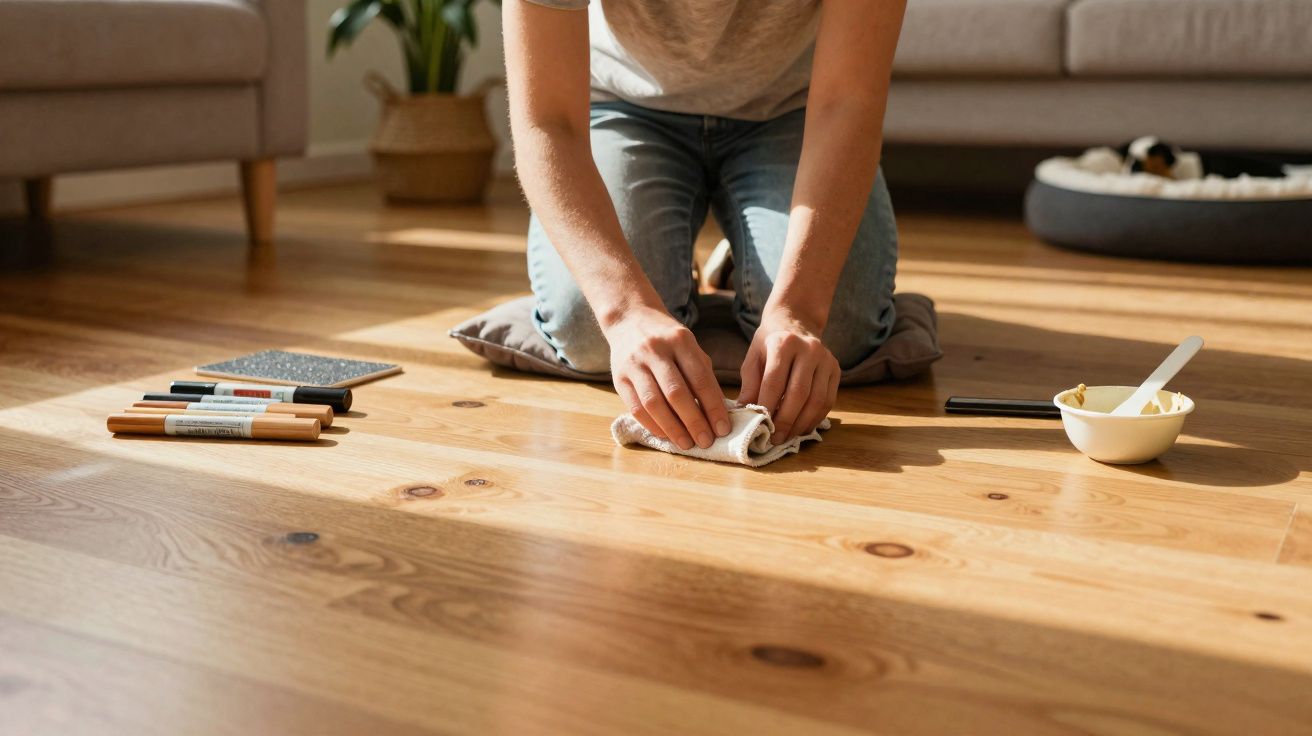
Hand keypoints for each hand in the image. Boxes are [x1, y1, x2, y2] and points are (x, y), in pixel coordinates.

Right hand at [605, 305, 730, 449]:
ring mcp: (634, 364)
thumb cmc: (667, 339)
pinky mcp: (618, 377)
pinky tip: (666, 435)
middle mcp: (655, 350)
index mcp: (680, 340)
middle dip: (694, 421)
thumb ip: (701, 374)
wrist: (629, 319)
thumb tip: (716, 412)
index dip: (713, 406)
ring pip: (653, 403)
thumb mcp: (688, 346)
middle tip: (706, 441)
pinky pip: (635, 408)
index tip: (723, 428)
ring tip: (686, 443)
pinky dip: (652, 425)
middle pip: (676, 393)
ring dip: (672, 428)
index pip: (700, 378)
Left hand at [738, 310, 839, 443]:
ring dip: (802, 423)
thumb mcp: (753, 358)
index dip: (768, 406)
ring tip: (788, 437)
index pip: (775, 381)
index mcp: (784, 343)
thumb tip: (746, 413)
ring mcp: (826, 359)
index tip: (760, 426)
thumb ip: (750, 385)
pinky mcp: (836, 369)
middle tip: (775, 438)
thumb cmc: (769, 343)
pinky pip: (828, 400)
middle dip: (786, 420)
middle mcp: (809, 349)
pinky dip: (815, 418)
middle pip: (799, 392)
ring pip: (817, 399)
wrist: (796, 321)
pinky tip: (802, 427)